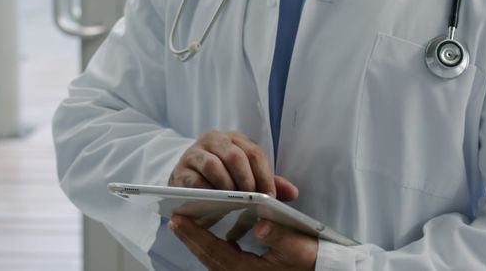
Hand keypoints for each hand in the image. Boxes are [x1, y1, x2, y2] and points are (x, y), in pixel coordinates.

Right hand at [169, 130, 298, 199]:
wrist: (187, 179)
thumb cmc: (223, 177)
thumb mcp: (247, 177)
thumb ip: (268, 182)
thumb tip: (293, 193)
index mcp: (235, 139)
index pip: (254, 153)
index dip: (264, 175)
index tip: (270, 196)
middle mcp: (215, 140)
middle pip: (235, 155)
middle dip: (247, 180)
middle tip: (253, 199)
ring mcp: (195, 153)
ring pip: (213, 164)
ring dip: (227, 186)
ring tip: (234, 201)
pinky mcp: (180, 170)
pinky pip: (195, 179)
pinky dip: (207, 192)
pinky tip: (214, 202)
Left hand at [169, 214, 317, 269]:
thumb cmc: (311, 260)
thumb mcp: (300, 247)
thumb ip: (280, 237)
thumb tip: (260, 226)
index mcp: (250, 269)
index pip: (216, 251)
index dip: (196, 236)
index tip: (179, 220)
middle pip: (209, 258)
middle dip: (190, 238)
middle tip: (174, 220)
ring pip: (213, 261)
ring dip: (198, 244)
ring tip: (184, 227)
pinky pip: (222, 261)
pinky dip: (211, 249)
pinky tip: (209, 239)